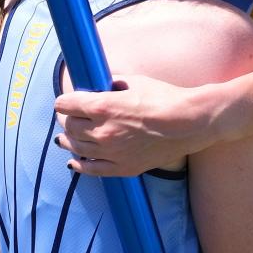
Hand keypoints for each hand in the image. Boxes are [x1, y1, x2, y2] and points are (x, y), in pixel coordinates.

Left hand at [55, 74, 212, 175]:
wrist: (189, 122)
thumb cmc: (164, 97)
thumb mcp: (134, 81)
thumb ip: (111, 84)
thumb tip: (100, 85)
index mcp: (102, 107)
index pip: (65, 105)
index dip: (64, 102)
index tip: (65, 103)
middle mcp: (102, 131)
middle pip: (69, 127)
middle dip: (66, 120)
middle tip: (68, 118)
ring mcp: (112, 152)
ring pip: (77, 148)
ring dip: (69, 141)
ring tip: (66, 139)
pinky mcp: (123, 167)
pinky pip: (92, 170)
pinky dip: (79, 165)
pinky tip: (74, 162)